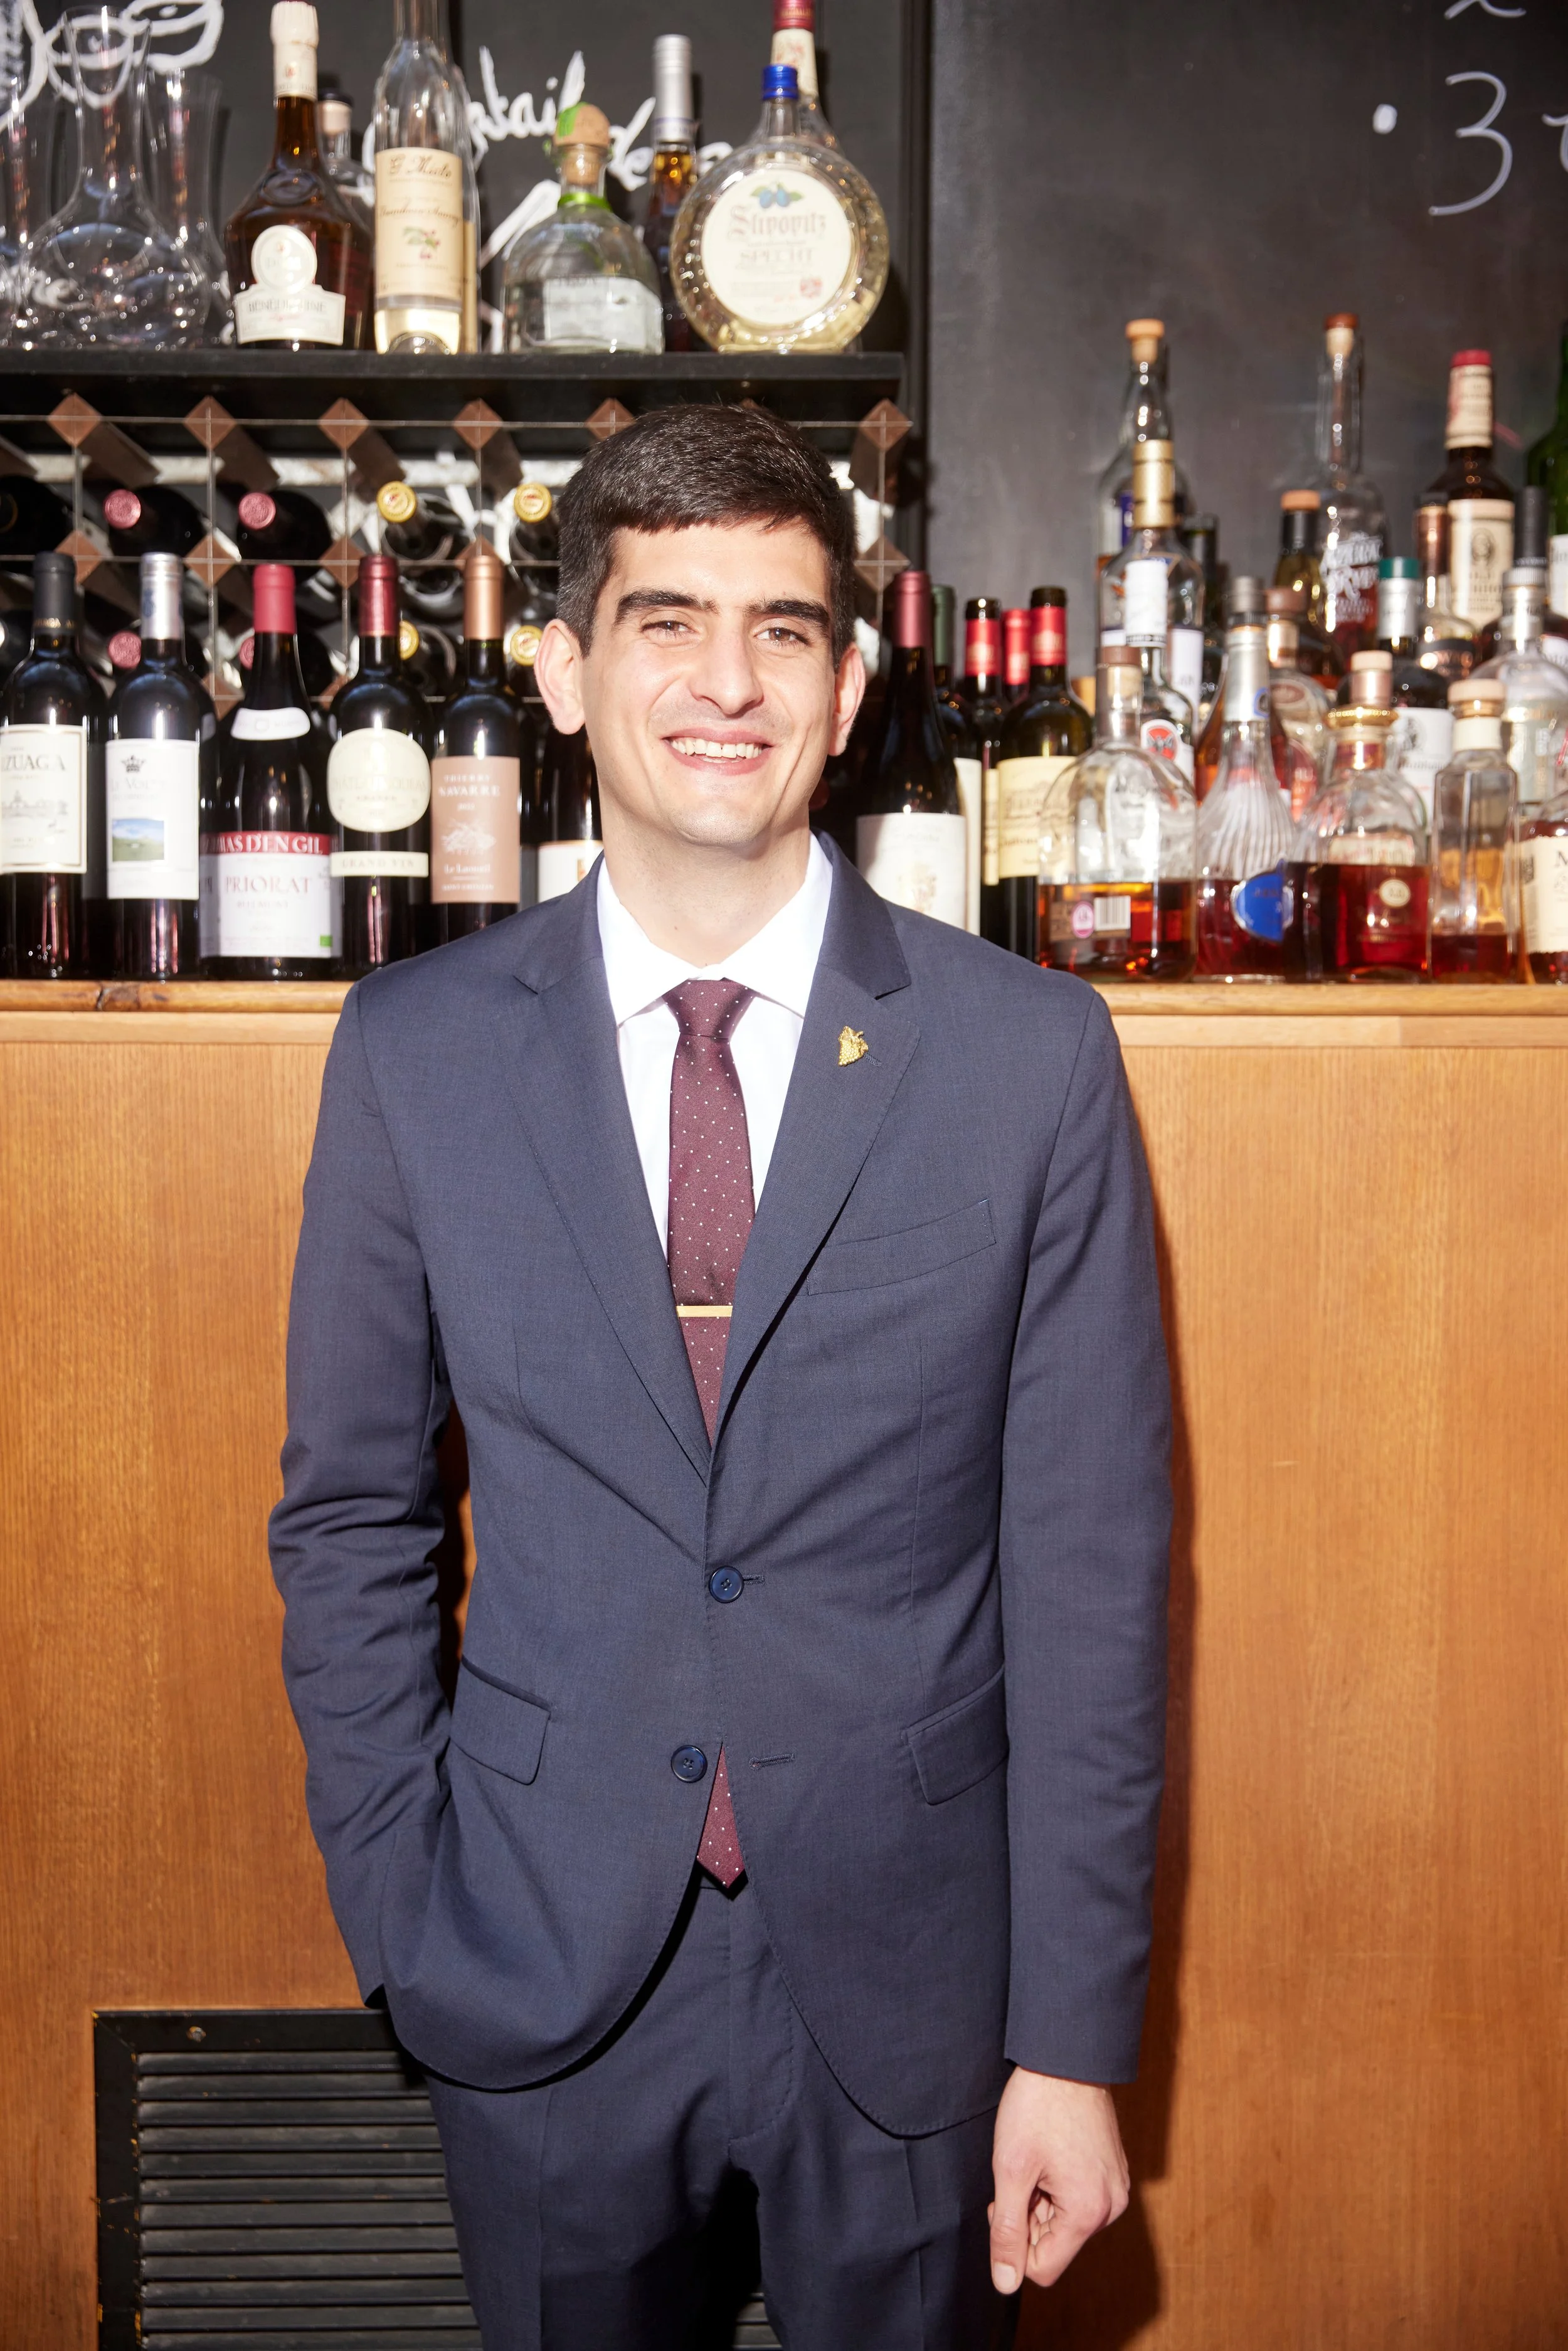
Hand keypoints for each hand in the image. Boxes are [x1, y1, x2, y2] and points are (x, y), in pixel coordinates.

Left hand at [988, 2067, 1129, 2294]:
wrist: (1066, 2057)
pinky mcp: (1113, 2172)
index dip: (1014, 2242)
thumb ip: (1006, 2231)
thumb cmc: (1036, 2108)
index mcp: (1088, 2212)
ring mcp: (1116, 2188)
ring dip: (1041, 2200)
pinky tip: (1050, 2153)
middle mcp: (1111, 2207)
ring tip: (1035, 2158)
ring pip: (1065, 2222)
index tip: (1003, 2201)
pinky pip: (1079, 2200)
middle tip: (1017, 2173)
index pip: (1043, 2269)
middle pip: (1055, 2244)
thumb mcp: (1010, 2169)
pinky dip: (1057, 2186)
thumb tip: (1004, 2284)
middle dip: (1028, 2217)